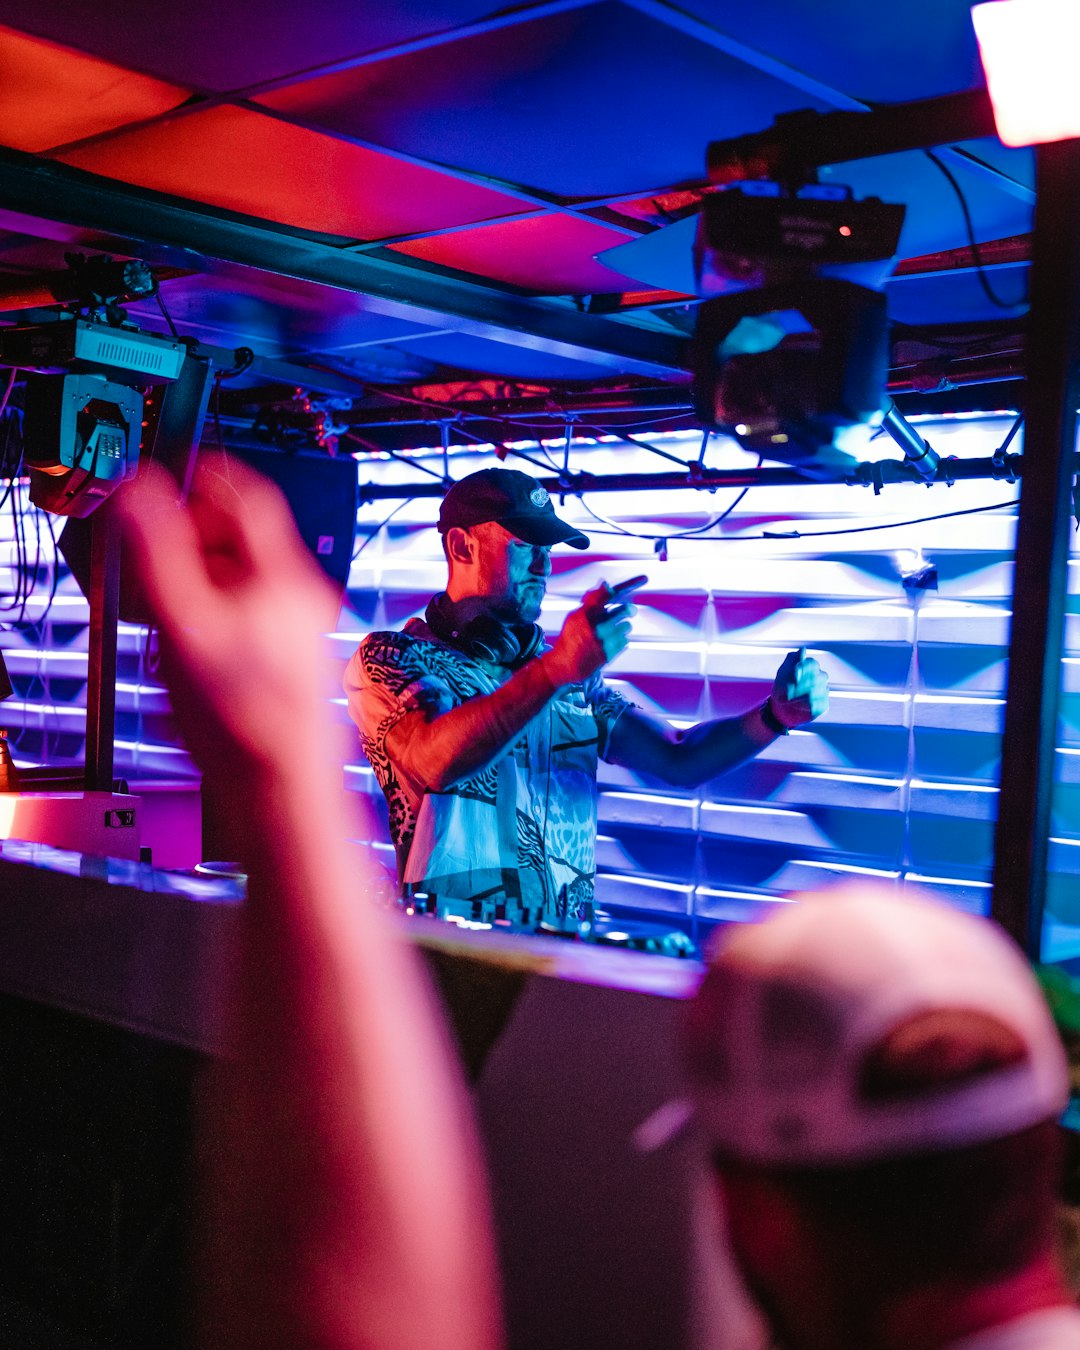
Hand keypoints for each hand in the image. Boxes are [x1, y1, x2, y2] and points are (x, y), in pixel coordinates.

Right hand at [116, 454, 340, 780]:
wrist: (284, 791)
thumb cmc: (243, 721)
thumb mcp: (184, 625)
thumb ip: (160, 550)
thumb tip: (143, 490)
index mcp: (286, 576)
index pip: (248, 496)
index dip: (203, 484)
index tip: (166, 492)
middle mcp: (305, 597)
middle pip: (240, 544)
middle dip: (190, 551)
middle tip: (154, 575)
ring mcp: (306, 630)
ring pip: (243, 585)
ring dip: (199, 594)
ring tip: (172, 632)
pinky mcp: (298, 661)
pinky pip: (253, 622)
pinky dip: (218, 627)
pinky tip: (197, 667)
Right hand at [542, 581, 634, 686]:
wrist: (565, 664)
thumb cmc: (570, 638)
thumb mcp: (575, 617)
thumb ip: (590, 602)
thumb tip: (605, 584)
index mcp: (585, 615)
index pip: (605, 597)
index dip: (621, 588)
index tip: (636, 582)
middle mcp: (594, 627)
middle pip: (623, 611)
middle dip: (627, 610)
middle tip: (630, 610)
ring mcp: (603, 642)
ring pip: (626, 626)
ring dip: (623, 626)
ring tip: (615, 630)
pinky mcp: (609, 654)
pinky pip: (625, 641)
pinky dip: (620, 640)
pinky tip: (611, 642)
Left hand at [769, 647, 829, 728]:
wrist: (780, 707)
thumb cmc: (782, 687)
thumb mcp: (783, 672)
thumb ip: (792, 660)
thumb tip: (803, 649)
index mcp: (810, 667)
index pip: (812, 664)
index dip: (804, 669)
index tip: (794, 676)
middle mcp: (820, 677)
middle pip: (820, 676)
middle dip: (803, 684)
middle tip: (790, 691)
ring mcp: (823, 691)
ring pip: (821, 690)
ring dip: (804, 695)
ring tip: (792, 699)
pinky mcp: (824, 705)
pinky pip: (821, 704)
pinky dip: (809, 706)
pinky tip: (800, 707)